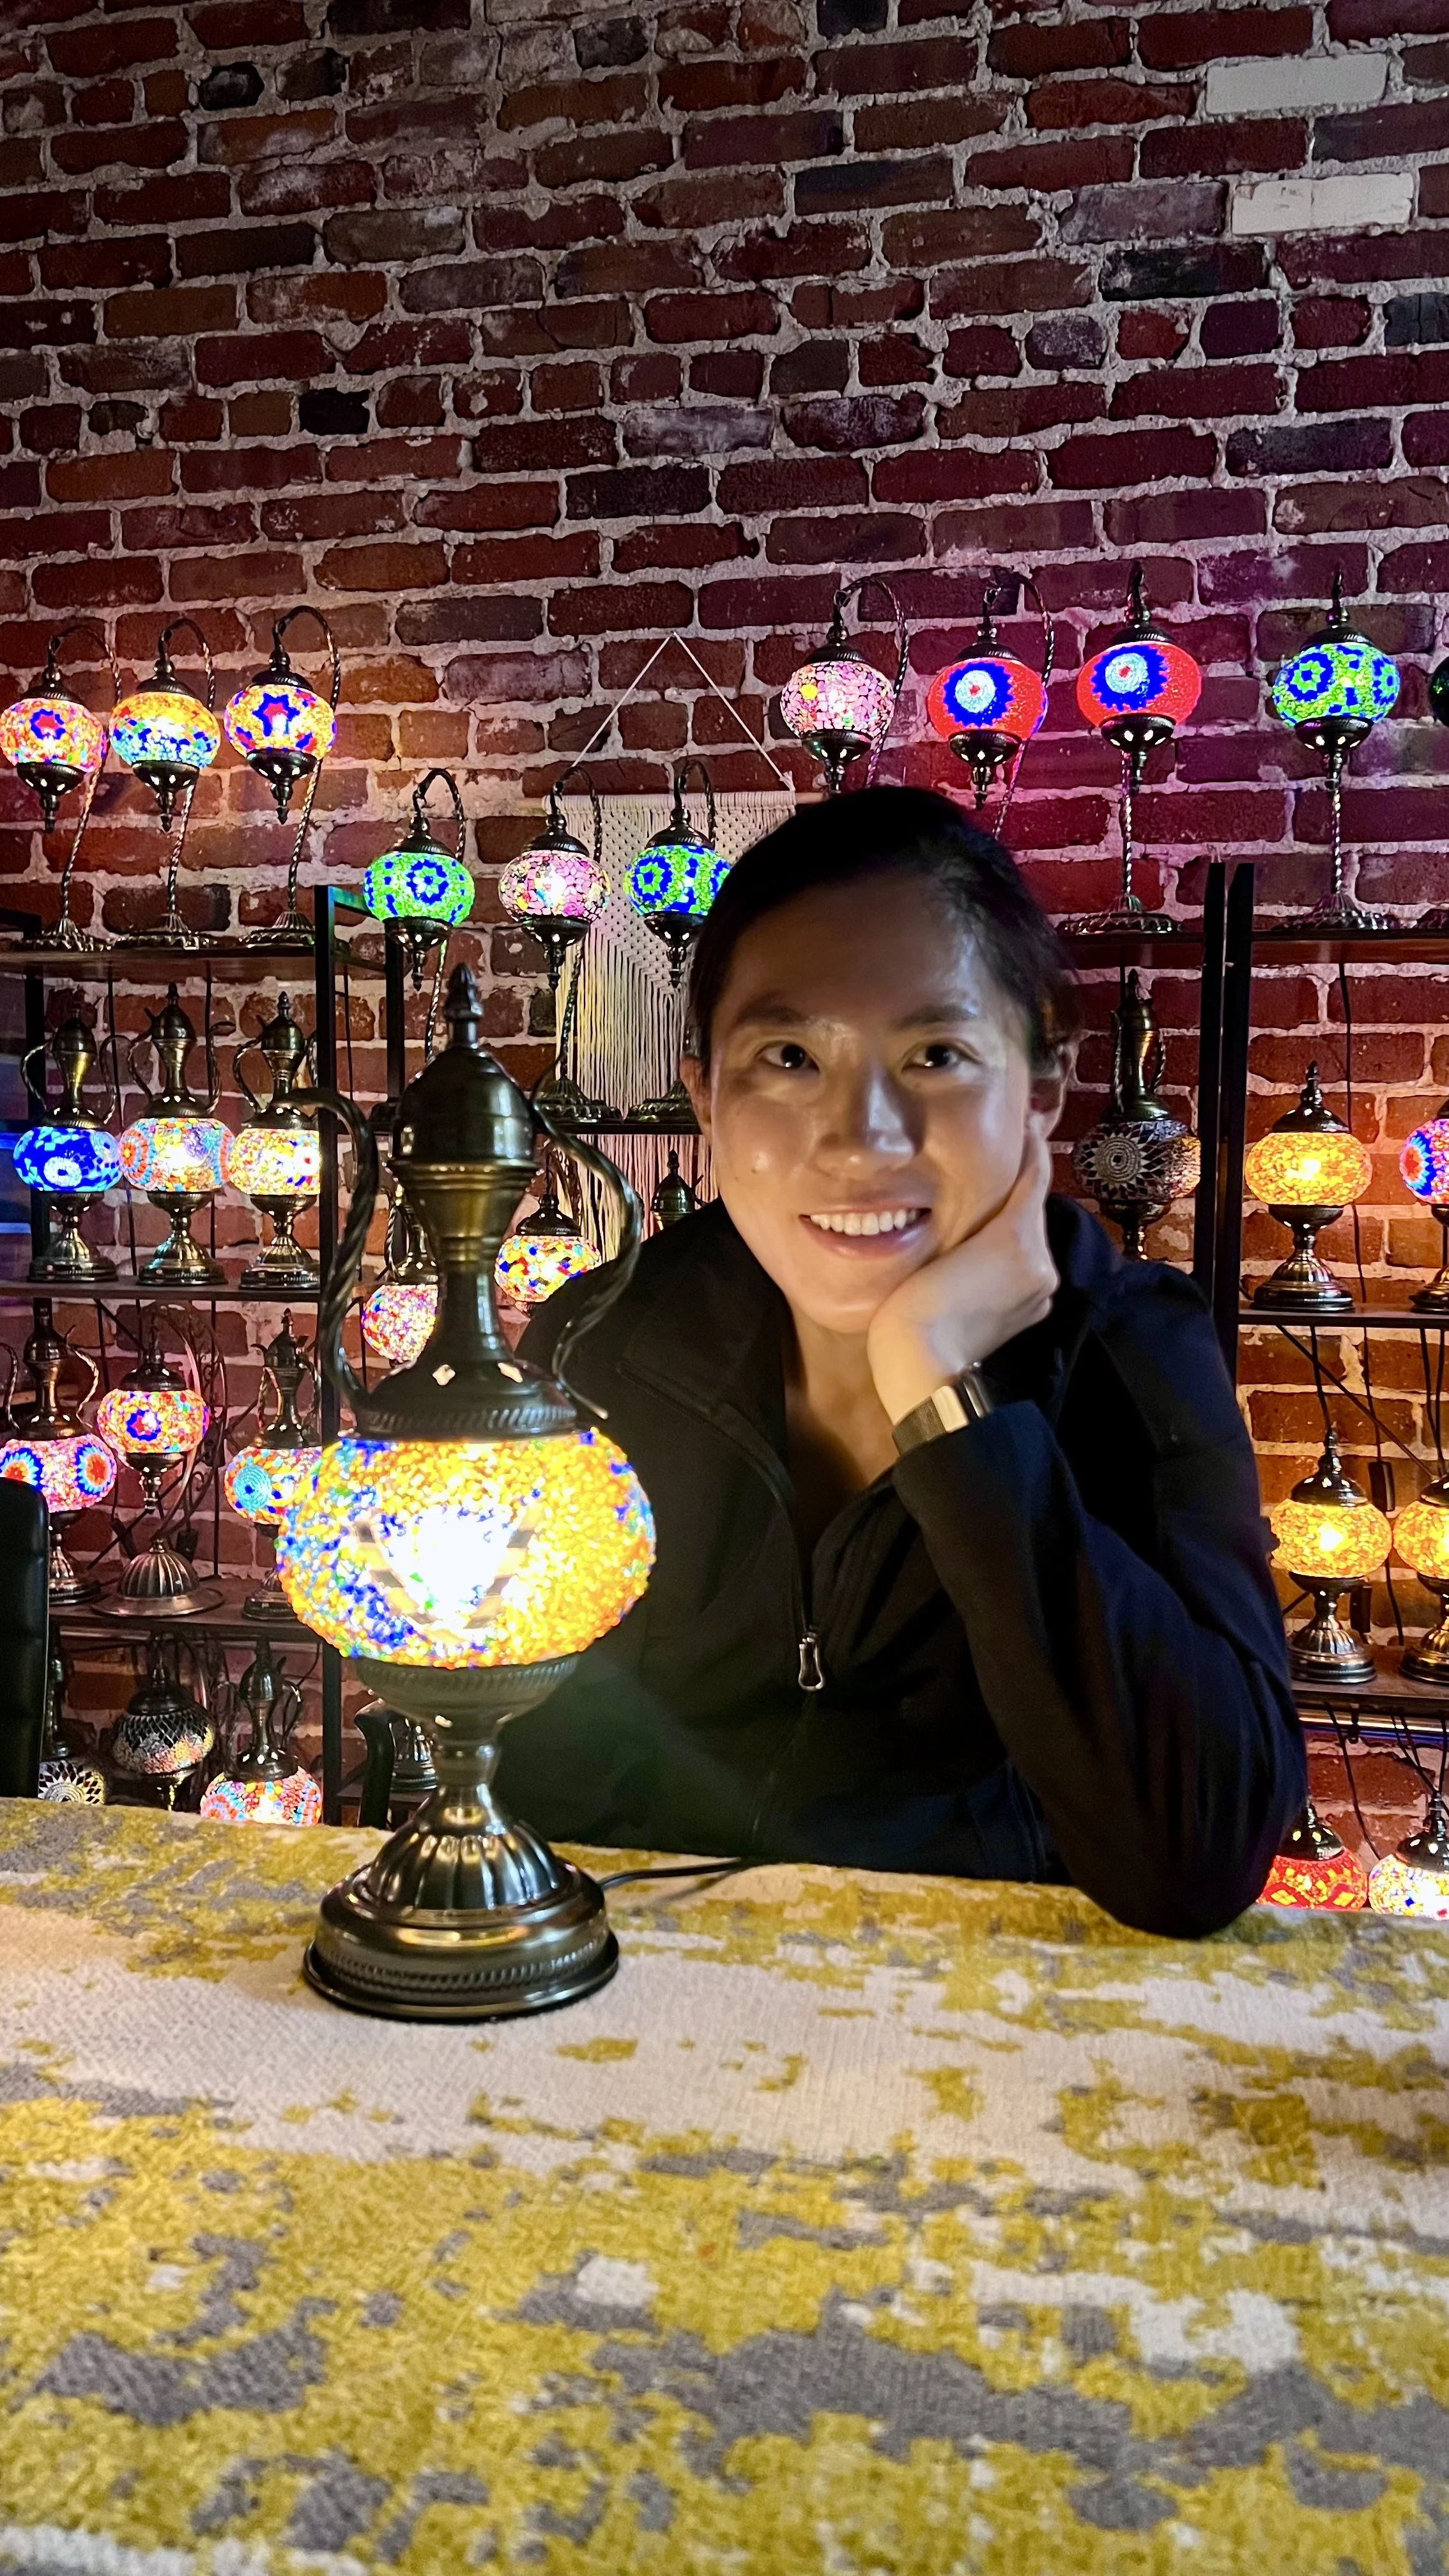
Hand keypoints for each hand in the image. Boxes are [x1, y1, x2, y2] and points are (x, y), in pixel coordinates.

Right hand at [866, 1123, 1057, 1424]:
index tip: (1026, 1121)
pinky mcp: (1031, 1310)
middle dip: (1016, 1184)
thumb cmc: (917, 1305)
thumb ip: (971, 1212)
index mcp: (1019, 1238)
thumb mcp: (939, 1243)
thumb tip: (989, 1184)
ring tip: (981, 1202)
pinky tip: (985, 1248)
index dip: (1031, 1145)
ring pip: (1028, 1238)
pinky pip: (1025, 1265)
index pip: (1035, 1175)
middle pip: (1031, 1208)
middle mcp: (1040, 1260)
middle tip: (995, 1157)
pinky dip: (1010, 1251)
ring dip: (1011, 1220)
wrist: (926, 1370)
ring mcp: (1040, 1289)